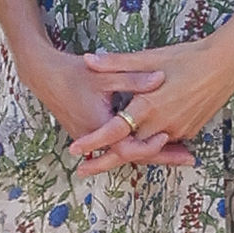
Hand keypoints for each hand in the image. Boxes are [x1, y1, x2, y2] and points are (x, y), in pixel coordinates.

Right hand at [12, 37, 178, 169]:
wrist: (44, 76)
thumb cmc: (73, 73)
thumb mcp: (104, 74)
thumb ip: (134, 78)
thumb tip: (161, 77)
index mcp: (99, 125)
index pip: (127, 147)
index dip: (149, 144)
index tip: (167, 136)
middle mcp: (96, 139)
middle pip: (134, 156)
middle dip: (162, 157)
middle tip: (189, 159)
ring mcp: (93, 140)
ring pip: (128, 153)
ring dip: (153, 154)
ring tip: (181, 154)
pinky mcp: (93, 137)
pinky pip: (120, 147)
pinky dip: (139, 147)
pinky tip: (158, 143)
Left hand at [67, 34, 233, 176]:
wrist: (226, 65)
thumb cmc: (188, 57)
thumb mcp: (150, 57)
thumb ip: (117, 62)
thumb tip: (89, 59)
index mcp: (149, 106)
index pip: (115, 131)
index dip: (94, 142)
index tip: (75, 150)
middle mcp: (163, 124)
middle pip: (129, 150)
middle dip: (106, 160)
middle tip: (83, 169)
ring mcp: (178, 130)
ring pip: (147, 148)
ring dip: (128, 154)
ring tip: (104, 160)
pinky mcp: (189, 130)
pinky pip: (164, 142)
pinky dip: (149, 145)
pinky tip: (138, 144)